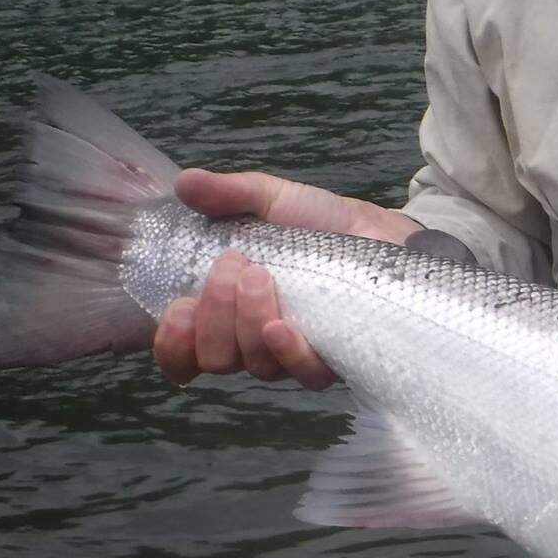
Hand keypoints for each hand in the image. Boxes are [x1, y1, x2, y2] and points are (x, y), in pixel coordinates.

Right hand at [152, 168, 421, 388]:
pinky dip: (287, 351)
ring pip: (253, 365)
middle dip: (213, 314)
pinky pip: (303, 375)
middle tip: (234, 265)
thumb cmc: (323, 224)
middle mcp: (254, 341)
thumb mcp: (273, 199)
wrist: (386, 235)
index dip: (171, 343)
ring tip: (261, 276)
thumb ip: (229, 193)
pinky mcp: (335, 360)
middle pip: (214, 358)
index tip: (177, 308)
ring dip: (247, 321)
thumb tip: (185, 182)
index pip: (183, 354)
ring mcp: (294, 354)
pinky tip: (282, 326)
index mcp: (227, 310)